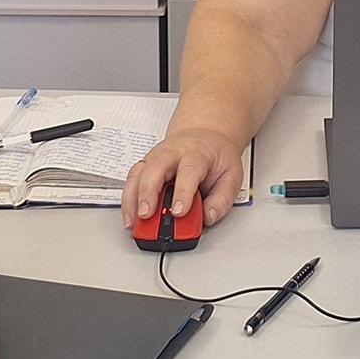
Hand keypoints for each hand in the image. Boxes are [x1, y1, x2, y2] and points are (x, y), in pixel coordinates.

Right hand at [122, 127, 246, 229]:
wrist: (205, 136)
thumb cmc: (216, 156)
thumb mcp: (232, 175)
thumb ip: (222, 199)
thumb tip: (209, 217)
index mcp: (197, 153)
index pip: (188, 170)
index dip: (182, 192)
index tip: (179, 212)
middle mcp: (172, 152)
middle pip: (155, 168)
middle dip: (148, 193)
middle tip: (146, 216)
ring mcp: (155, 157)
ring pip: (138, 173)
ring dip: (132, 199)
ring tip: (133, 222)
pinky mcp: (145, 165)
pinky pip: (131, 180)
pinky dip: (128, 199)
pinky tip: (129, 216)